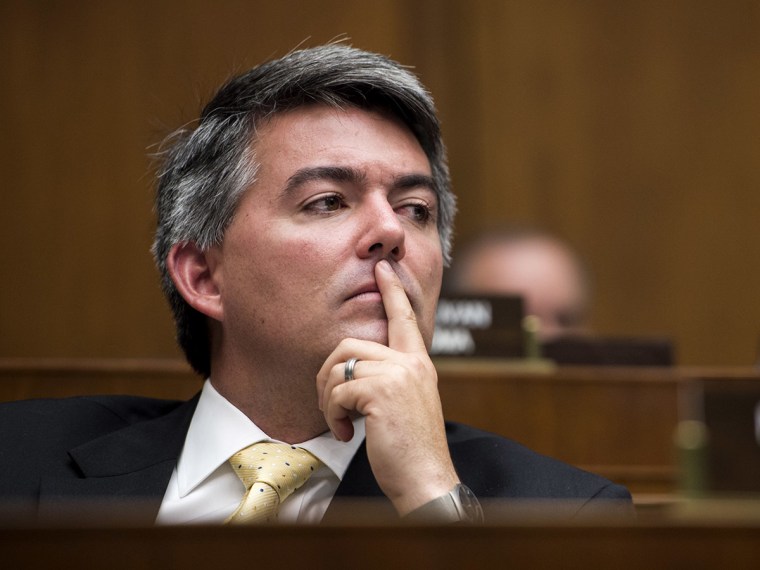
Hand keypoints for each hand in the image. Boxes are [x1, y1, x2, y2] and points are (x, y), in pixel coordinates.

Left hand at [317, 259, 459, 514]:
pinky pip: (337, 391)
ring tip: (341, 422)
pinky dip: (332, 414)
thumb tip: (353, 372)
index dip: (392, 291)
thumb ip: (390, 380)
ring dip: (328, 399)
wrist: (426, 479)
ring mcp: (397, 374)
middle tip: (330, 403)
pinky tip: (347, 433)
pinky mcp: (380, 391)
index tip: (383, 268)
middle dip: (327, 374)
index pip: (404, 318)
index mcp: (418, 364)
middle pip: (349, 344)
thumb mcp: (406, 405)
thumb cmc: (412, 450)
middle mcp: (411, 363)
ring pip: (339, 367)